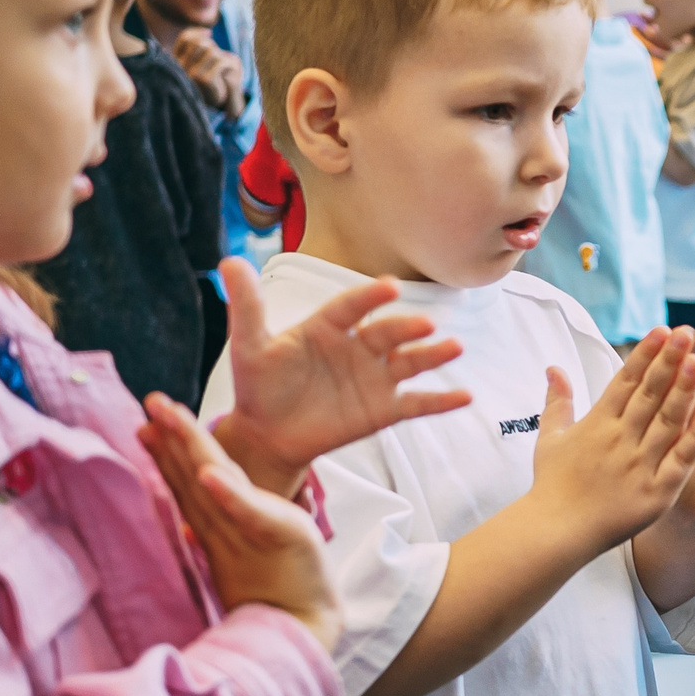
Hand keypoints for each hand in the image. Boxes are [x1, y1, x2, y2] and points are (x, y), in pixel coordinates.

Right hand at [139, 393, 341, 650]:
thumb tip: (197, 513)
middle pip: (193, 473)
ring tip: (167, 418)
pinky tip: (210, 472)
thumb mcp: (250, 550)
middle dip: (172, 437)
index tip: (147, 422)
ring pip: (213, 482)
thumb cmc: (281, 591)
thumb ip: (227, 525)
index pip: (189, 480)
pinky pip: (248, 512)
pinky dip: (229, 494)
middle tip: (149, 403)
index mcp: (221, 524)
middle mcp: (227, 524)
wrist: (304, 629)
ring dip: (189, 449)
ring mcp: (247, 531)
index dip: (168, 451)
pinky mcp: (276, 537)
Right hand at [171, 29, 243, 111]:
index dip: (198, 33)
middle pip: (201, 44)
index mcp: (176, 61)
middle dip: (213, 48)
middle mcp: (180, 67)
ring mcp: (190, 73)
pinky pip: (221, 62)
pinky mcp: (202, 79)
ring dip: (223, 58)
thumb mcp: (206, 60)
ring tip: (223, 71)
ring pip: (212, 52)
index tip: (210, 33)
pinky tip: (227, 76)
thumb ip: (201, 44)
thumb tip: (208, 30)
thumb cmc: (214, 80)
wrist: (221, 104)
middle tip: (219, 61)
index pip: (185, 38)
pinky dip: (229, 66)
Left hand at [208, 257, 472, 496]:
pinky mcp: (383, 409)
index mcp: (327, 326)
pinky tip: (466, 397)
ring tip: (455, 348)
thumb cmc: (259, 385)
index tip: (389, 287)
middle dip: (407, 328)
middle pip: (387, 334)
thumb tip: (228, 262)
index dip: (369, 298)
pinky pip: (416, 403)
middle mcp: (358, 347)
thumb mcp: (250, 346)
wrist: (267, 434)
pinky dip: (441, 400)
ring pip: (409, 363)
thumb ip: (247, 306)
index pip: (351, 307)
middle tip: (426, 324)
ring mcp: (374, 378)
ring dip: (433, 356)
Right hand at [525, 328, 694, 551]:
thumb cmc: (552, 486)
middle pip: (648, 394)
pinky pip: (679, 462)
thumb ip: (558, 401)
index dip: (646, 354)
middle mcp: (620, 440)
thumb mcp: (550, 438)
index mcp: (598, 424)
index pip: (625, 381)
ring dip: (684, 391)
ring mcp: (639, 466)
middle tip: (687, 331)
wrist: (554, 533)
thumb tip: (553, 367)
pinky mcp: (656, 493)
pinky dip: (694, 438)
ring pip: (667, 422)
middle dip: (668, 361)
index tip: (663, 329)